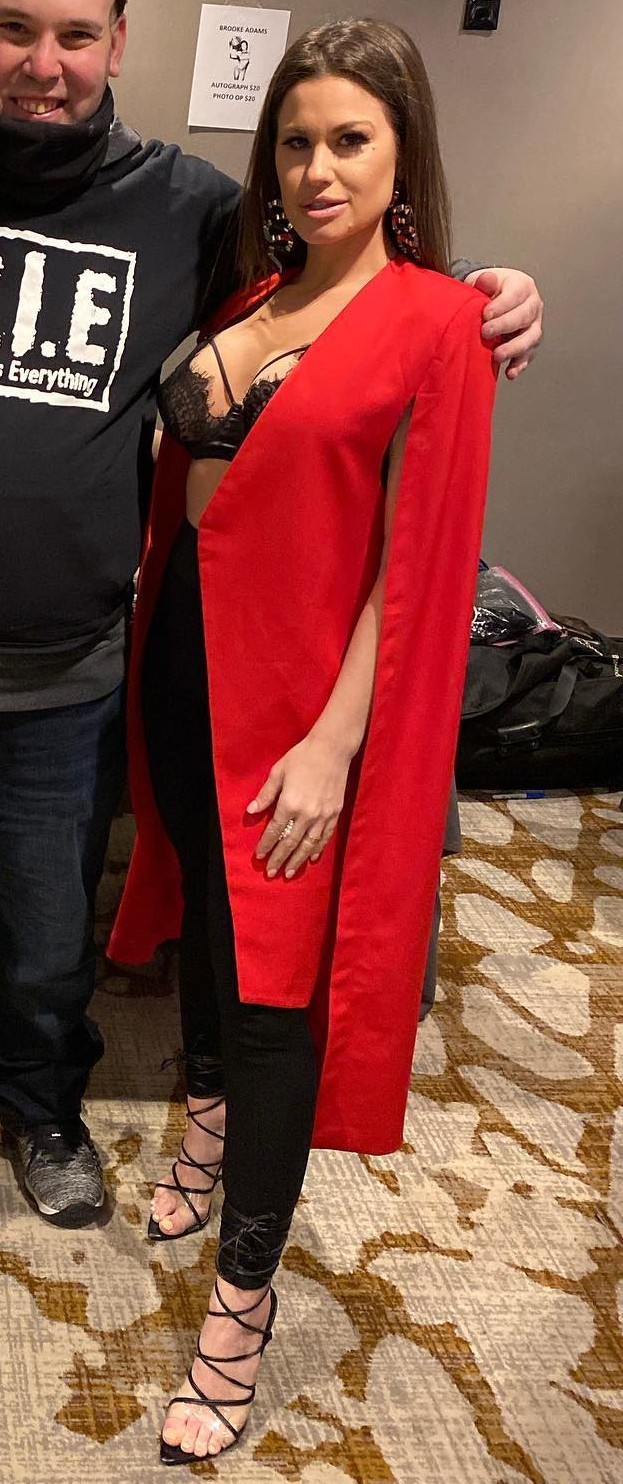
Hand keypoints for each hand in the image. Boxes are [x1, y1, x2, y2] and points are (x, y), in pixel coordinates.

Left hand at [247, 733, 349, 878]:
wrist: (332, 749)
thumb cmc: (302, 757)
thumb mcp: (278, 772)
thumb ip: (266, 794)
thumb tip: (251, 811)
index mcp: (290, 803)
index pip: (275, 831)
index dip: (266, 845)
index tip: (259, 856)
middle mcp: (307, 814)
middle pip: (290, 843)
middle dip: (279, 859)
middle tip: (271, 872)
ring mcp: (323, 815)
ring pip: (308, 845)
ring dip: (297, 860)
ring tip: (289, 872)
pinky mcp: (335, 813)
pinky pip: (325, 837)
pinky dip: (317, 849)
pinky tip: (311, 858)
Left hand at [469, 267, 543, 380]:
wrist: (492, 303)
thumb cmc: (486, 291)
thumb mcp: (481, 282)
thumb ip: (483, 282)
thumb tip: (487, 280)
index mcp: (522, 285)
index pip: (515, 295)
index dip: (501, 305)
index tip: (485, 315)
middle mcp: (533, 305)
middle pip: (524, 316)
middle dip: (505, 326)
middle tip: (485, 333)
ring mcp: (534, 325)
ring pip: (531, 337)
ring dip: (514, 348)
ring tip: (497, 356)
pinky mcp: (531, 344)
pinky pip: (529, 355)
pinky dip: (520, 365)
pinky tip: (510, 373)